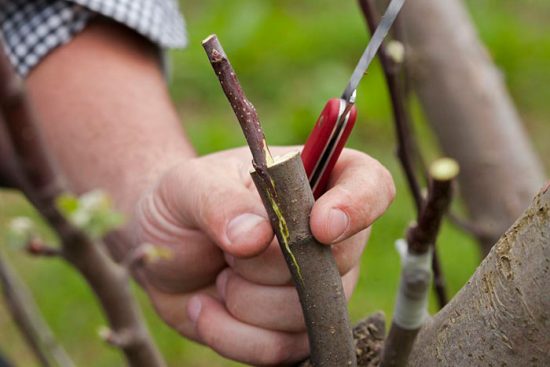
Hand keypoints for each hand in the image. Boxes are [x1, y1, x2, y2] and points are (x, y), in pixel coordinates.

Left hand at [133, 146, 394, 365]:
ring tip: (218, 276)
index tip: (319, 226)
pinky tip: (206, 307)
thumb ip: (220, 203)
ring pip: (305, 312)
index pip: (370, 185)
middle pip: (338, 260)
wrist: (160, 252)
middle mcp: (325, 236)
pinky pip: (279, 349)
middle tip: (227, 250)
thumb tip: (255, 237)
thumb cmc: (182, 206)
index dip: (358, 206)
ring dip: (244, 300)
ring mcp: (314, 286)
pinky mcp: (291, 329)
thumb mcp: (189, 188)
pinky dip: (230, 334)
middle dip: (270, 264)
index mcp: (313, 181)